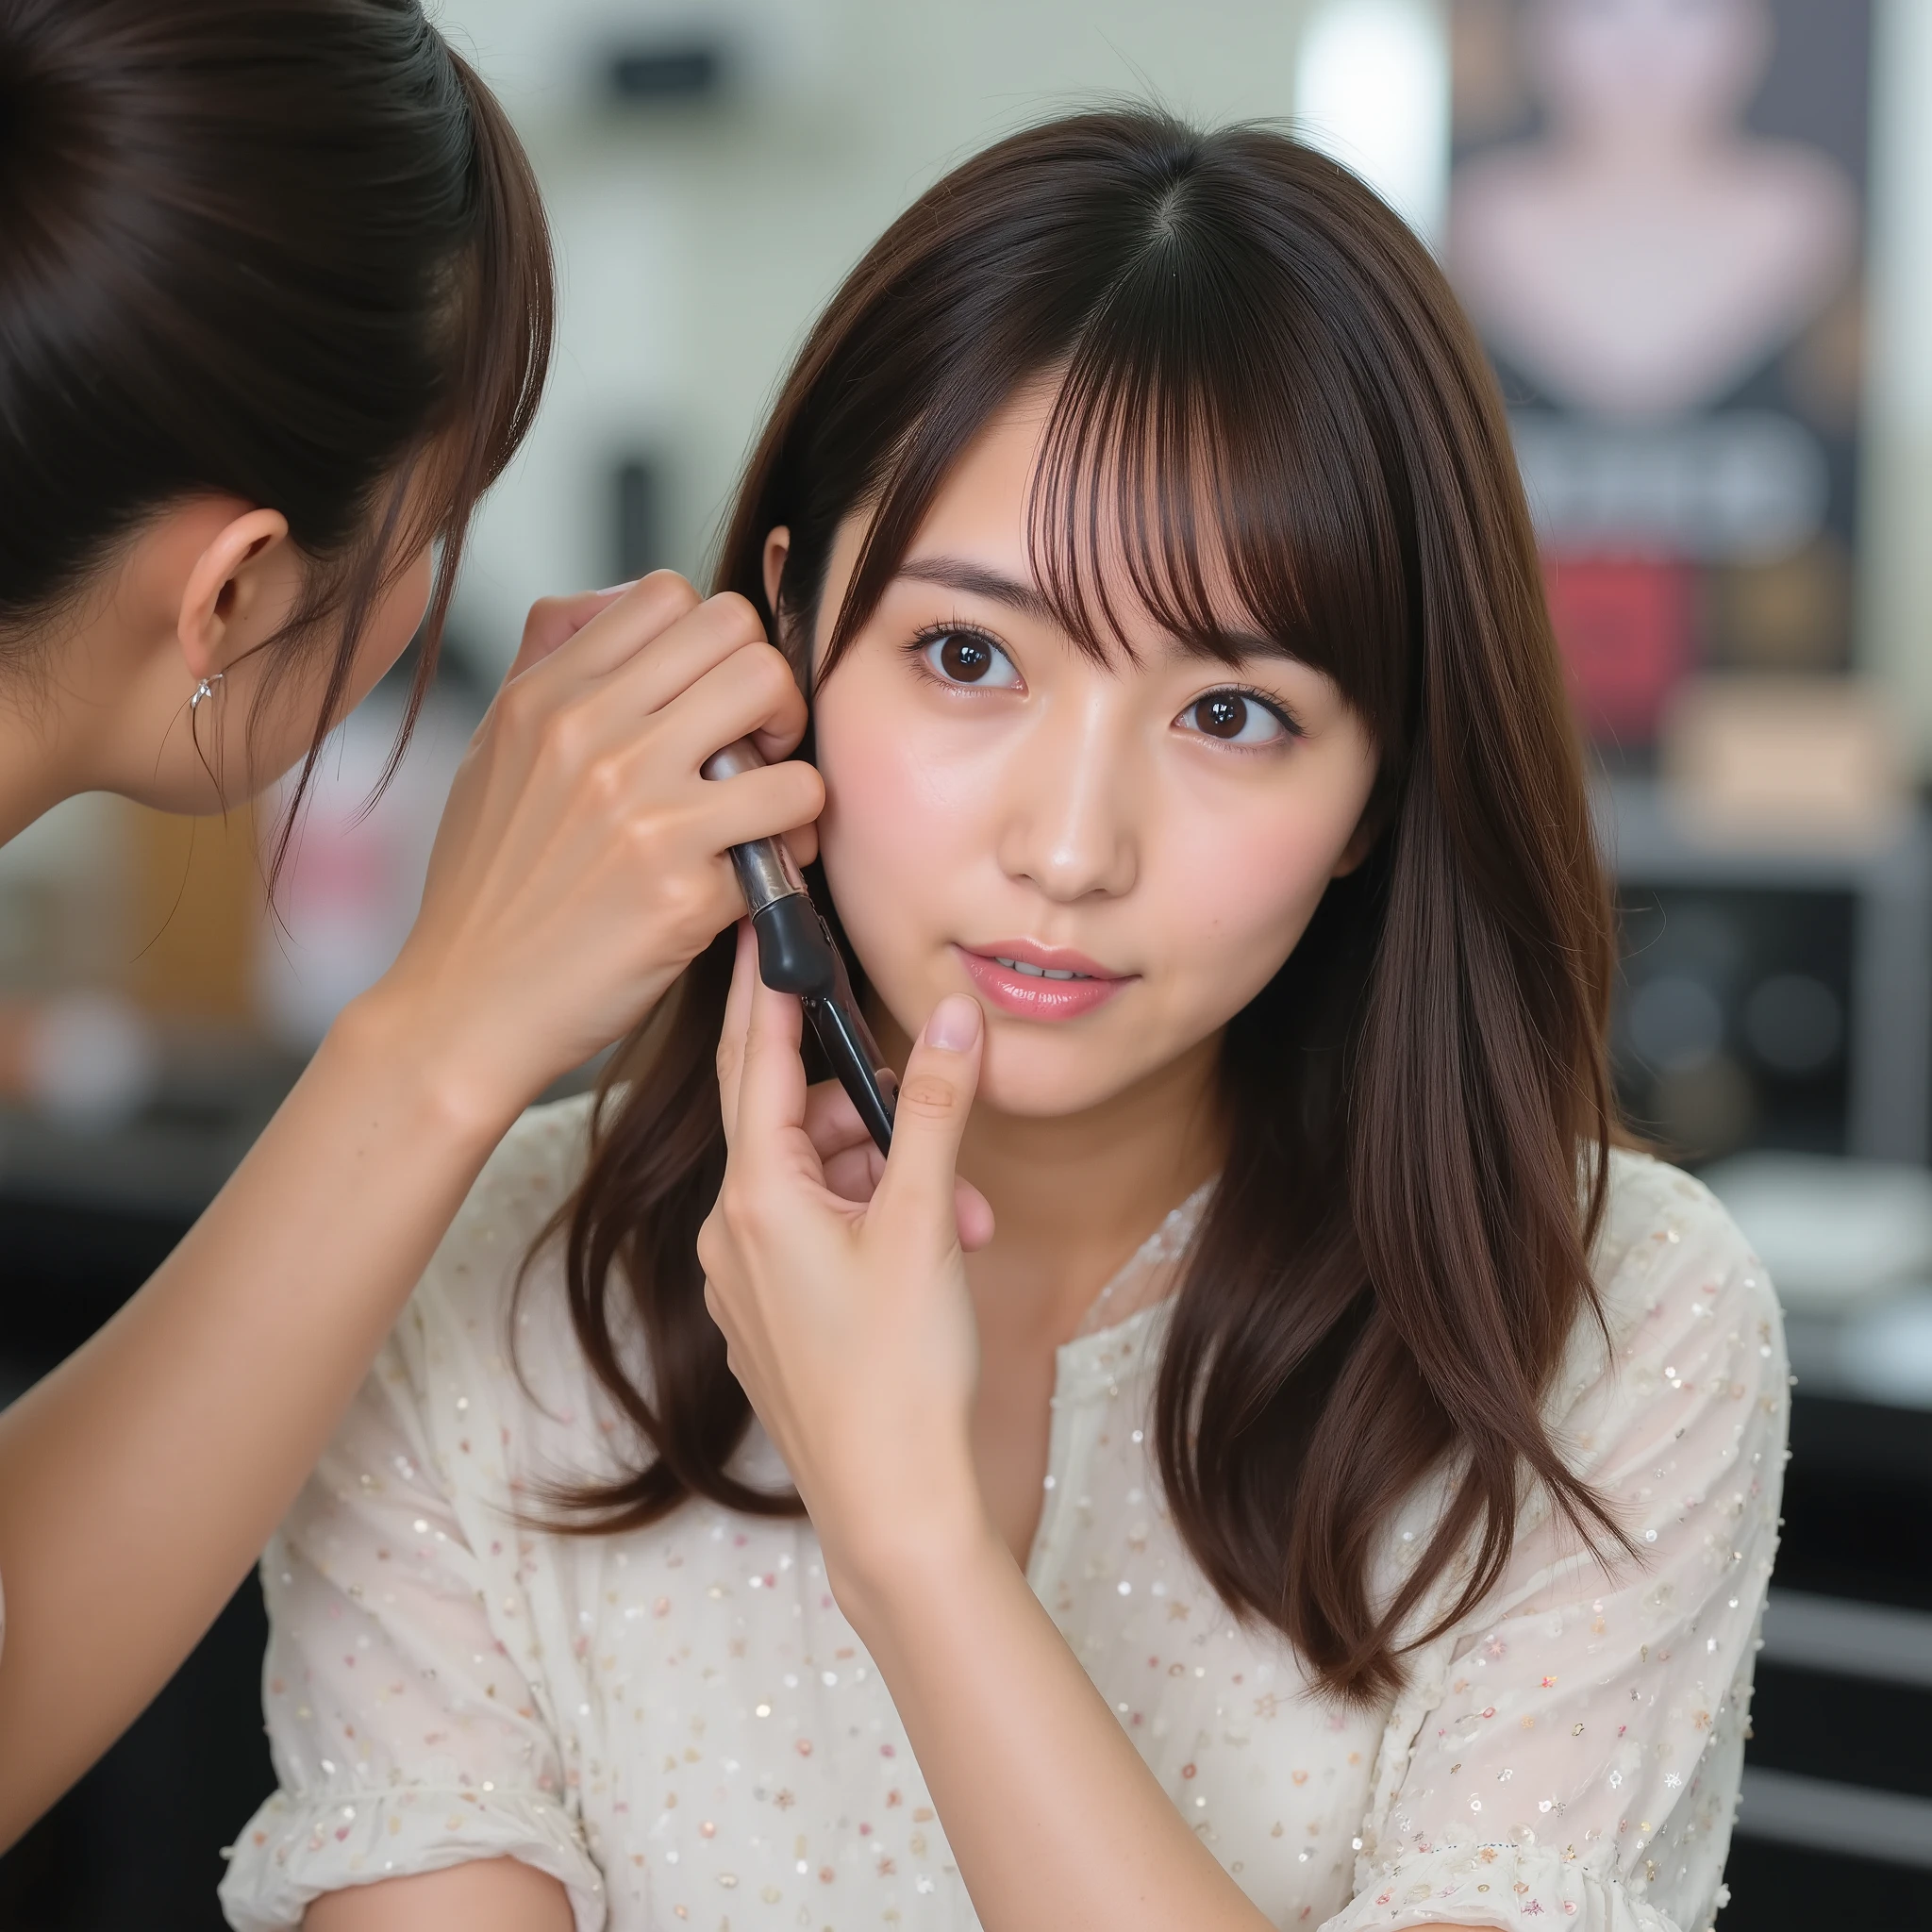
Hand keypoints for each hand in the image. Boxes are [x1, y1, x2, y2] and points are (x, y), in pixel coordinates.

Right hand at [357, 572, 823, 1125]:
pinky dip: (799, 835)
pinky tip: (767, 863)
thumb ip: (549, 664)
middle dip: (767, 686)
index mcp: (546, 699)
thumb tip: (616, 601)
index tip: (712, 698)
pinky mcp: (681, 884)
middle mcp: (590, 737)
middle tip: (759, 746)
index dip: (711, 642)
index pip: (668, 595)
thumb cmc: (490, 888)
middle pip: (738, 633)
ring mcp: (639, 808)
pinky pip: (792, 810)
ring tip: (768, 802)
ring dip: (791, 752)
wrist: (466, 1007)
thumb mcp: (492, 751)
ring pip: (775, 700)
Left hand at [697, 922, 994, 1602]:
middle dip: (875, 1110)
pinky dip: (879, 1224)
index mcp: (755, 1198)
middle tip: (934, 1104)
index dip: (762, 987)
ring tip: (964, 1212)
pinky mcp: (777, 1319)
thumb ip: (933, 1111)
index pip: (750, 1059)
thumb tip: (950, 1018)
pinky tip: (938, 1249)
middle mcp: (735, 1233)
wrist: (892, 1512)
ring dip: (895, 1178)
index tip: (763, 926)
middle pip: (793, 1120)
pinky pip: (822, 1236)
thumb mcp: (925, 1224)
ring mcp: (750, 1282)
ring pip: (822, 1184)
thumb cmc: (900, 1376)